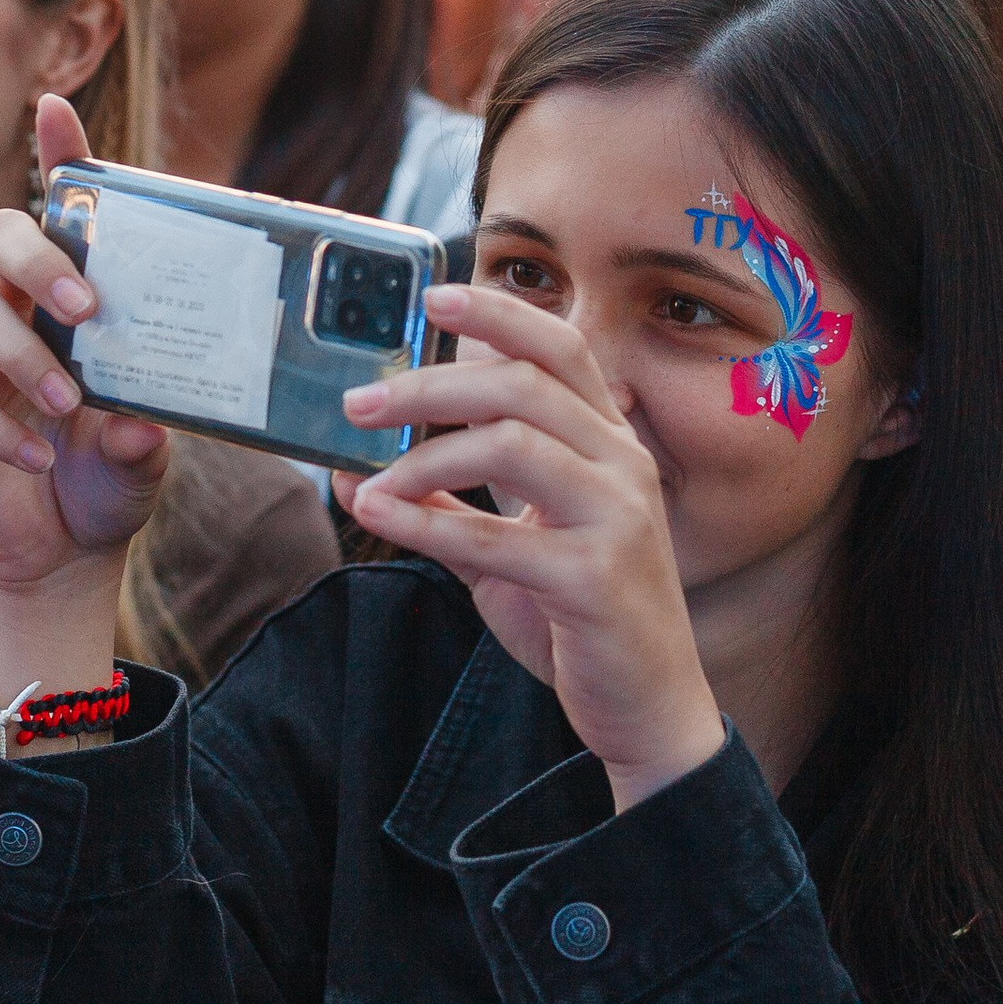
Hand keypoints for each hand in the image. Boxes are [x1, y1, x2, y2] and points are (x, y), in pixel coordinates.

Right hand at [0, 93, 168, 699]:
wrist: (68, 549)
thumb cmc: (112, 473)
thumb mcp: (149, 452)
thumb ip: (147, 436)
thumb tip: (136, 427)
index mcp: (73, 296)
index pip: (63, 211)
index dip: (56, 154)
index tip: (56, 108)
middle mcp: (17, 309)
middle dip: (35, 256)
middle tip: (86, 306)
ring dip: (24, 357)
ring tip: (70, 407)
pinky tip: (39, 457)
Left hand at [337, 284, 724, 809]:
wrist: (649, 707)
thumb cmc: (581, 619)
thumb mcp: (507, 553)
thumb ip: (445, 508)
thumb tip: (354, 474)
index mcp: (610, 444)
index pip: (560, 350)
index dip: (500, 315)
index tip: (434, 296)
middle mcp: (623, 466)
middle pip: (524, 386)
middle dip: (431, 385)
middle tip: (360, 402)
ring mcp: (617, 518)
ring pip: (514, 444)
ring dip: (426, 456)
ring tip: (369, 479)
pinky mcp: (596, 576)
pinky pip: (499, 536)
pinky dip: (427, 522)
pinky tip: (379, 516)